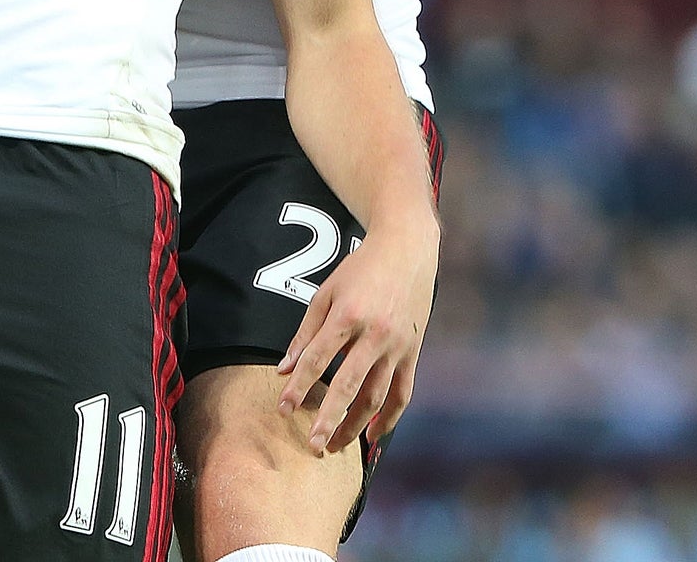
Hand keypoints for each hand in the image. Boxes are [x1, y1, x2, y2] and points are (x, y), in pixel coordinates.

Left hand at [276, 218, 437, 453]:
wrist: (406, 251)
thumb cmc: (359, 271)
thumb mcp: (326, 293)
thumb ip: (305, 334)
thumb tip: (283, 370)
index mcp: (348, 315)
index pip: (318, 359)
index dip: (299, 386)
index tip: (283, 408)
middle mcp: (375, 335)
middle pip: (349, 386)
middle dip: (329, 418)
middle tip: (312, 446)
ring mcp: (398, 346)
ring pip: (377, 396)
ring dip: (357, 425)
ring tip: (336, 445)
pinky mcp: (413, 352)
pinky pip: (402, 393)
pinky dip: (389, 418)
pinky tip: (373, 435)